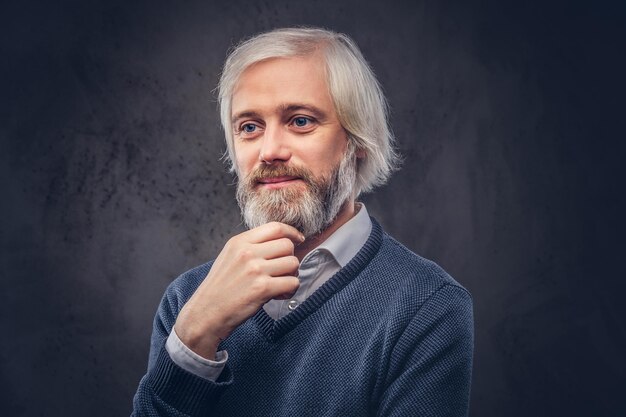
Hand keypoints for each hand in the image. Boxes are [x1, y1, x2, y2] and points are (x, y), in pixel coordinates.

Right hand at [173, 222, 303, 359]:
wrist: (206, 313)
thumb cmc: (220, 287)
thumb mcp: (230, 256)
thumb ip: (252, 246)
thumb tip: (282, 241)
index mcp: (239, 241)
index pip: (275, 227)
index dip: (291, 233)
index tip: (298, 240)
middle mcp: (247, 252)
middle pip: (287, 245)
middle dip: (290, 258)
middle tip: (282, 271)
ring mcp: (255, 270)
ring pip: (293, 263)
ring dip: (291, 275)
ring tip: (280, 284)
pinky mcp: (262, 288)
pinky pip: (292, 283)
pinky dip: (290, 290)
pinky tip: (279, 295)